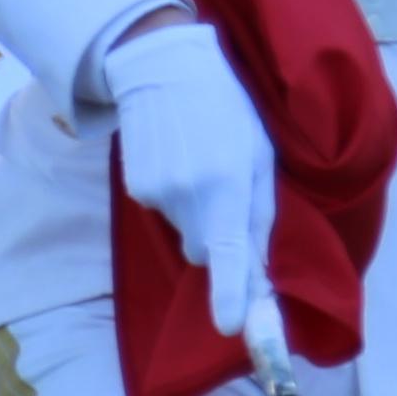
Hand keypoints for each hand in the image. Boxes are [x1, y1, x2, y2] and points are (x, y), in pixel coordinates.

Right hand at [103, 15, 279, 338]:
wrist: (165, 67)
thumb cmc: (227, 111)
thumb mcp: (259, 155)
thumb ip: (260, 213)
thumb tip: (259, 270)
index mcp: (228, 186)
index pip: (229, 253)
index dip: (231, 294)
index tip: (232, 328)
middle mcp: (189, 196)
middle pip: (203, 251)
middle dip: (216, 236)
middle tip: (224, 190)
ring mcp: (157, 193)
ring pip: (183, 231)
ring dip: (195, 210)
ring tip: (199, 161)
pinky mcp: (136, 188)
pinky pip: (163, 212)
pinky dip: (173, 196)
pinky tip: (176, 158)